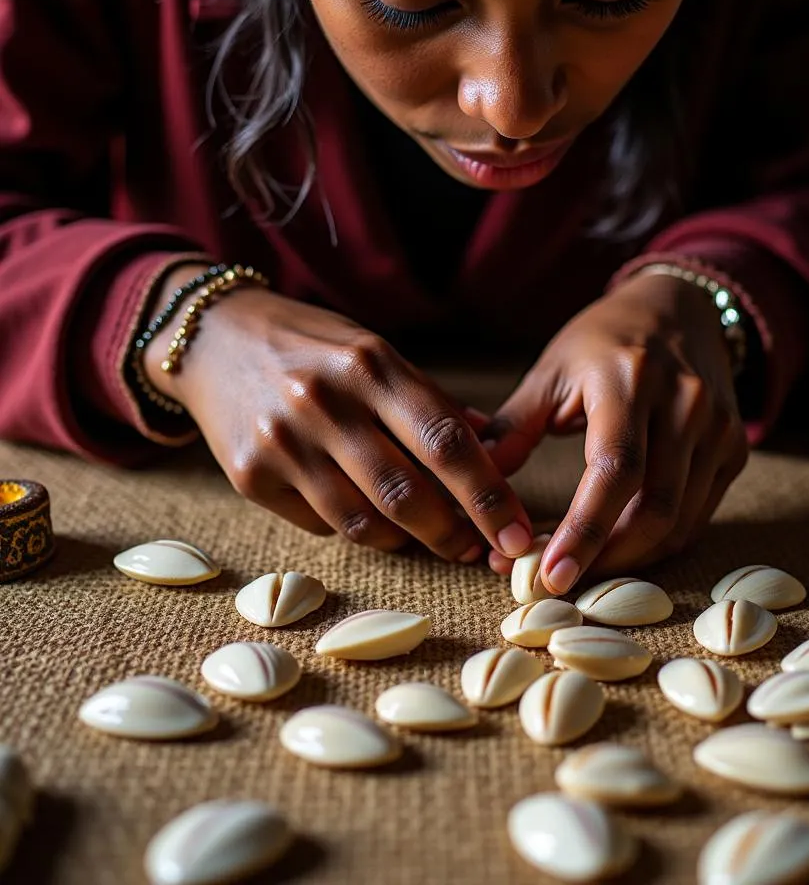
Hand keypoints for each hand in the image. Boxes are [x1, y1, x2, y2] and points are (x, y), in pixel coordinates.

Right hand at [144, 275, 533, 563]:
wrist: (212, 337)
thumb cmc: (310, 344)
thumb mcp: (373, 351)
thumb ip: (429, 400)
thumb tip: (492, 446)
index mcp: (369, 365)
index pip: (445, 441)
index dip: (489, 495)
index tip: (517, 532)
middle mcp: (324, 404)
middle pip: (408, 494)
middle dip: (456, 533)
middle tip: (483, 550)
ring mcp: (282, 443)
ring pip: (365, 522)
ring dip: (410, 541)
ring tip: (433, 538)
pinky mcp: (249, 477)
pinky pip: (323, 525)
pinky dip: (358, 529)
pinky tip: (369, 515)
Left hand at [482, 270, 748, 591]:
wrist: (680, 305)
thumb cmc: (605, 338)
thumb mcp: (552, 369)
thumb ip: (513, 426)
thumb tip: (474, 483)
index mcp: (631, 380)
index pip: (615, 470)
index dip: (585, 530)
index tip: (550, 573)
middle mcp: (686, 405)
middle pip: (654, 509)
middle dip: (605, 558)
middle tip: (557, 579)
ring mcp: (718, 428)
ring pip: (680, 522)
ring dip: (630, 557)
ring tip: (583, 565)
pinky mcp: (734, 447)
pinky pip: (697, 514)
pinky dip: (659, 540)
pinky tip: (620, 544)